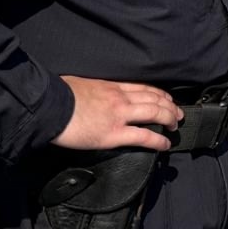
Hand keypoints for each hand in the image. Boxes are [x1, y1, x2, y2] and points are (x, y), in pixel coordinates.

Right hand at [51, 76, 184, 150]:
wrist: (49, 107)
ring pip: (155, 113)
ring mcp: (119, 116)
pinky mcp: (113, 134)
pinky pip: (143, 136)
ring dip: (169, 119)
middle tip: (178, 113)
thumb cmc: (59, 95)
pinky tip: (165, 144)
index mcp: (111, 86)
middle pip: (154, 99)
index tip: (166, 98)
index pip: (143, 88)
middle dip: (170, 106)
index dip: (159, 94)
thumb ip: (93, 90)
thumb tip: (89, 94)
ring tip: (175, 126)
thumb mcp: (81, 85)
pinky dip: (158, 140)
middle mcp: (120, 98)